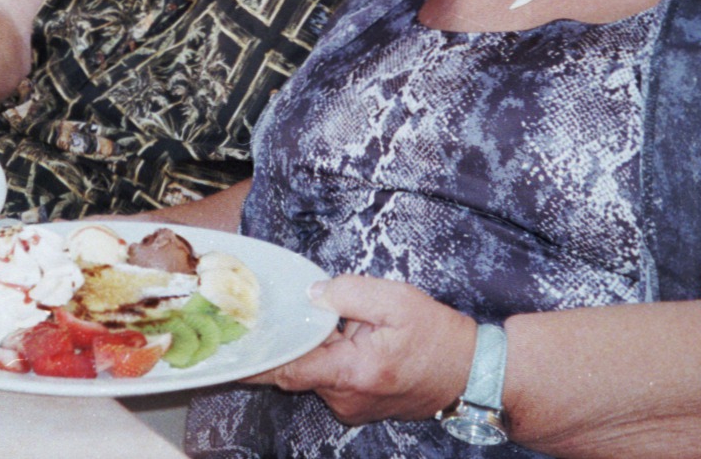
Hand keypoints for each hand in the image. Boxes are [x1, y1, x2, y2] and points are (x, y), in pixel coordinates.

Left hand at [256, 275, 473, 425]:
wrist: (468, 372)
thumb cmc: (436, 336)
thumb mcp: (396, 300)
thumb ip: (349, 292)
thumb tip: (313, 295)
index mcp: (352, 372)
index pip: (290, 370)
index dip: (259, 360)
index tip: (231, 353)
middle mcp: (346, 398)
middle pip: (298, 369)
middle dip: (295, 341)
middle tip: (285, 315)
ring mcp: (351, 407)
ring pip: (315, 374)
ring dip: (319, 349)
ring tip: (344, 325)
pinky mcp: (357, 406)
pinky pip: (330, 380)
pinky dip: (330, 359)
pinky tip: (348, 340)